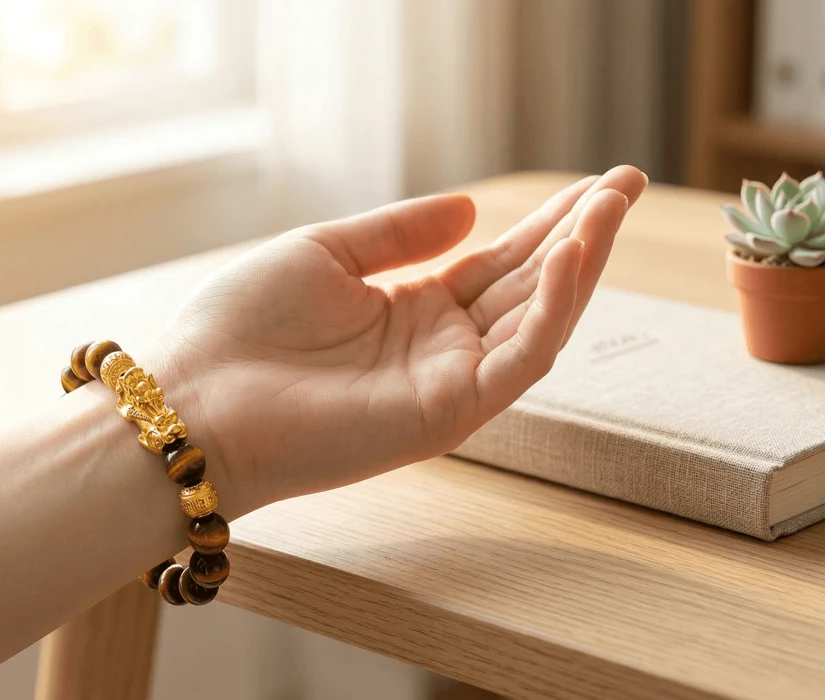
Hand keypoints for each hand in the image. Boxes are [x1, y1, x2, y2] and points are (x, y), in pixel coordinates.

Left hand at [147, 166, 647, 515]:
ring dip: (580, 263)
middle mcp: (440, 349)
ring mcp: (449, 383)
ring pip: (540, 321)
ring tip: (610, 204)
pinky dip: (552, 309)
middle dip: (583, 234)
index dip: (547, 222)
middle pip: (531, 286)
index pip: (499, 263)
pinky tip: (570, 257)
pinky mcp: (449, 413)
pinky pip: (521, 360)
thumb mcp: (327, 254)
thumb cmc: (242, 328)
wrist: (195, 402)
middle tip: (629, 179)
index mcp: (411, 311)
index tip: (593, 183)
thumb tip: (472, 208)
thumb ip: (401, 234)